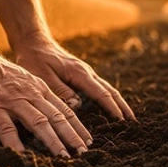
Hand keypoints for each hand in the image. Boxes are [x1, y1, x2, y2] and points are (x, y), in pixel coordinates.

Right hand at [0, 46, 92, 155]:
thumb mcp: (22, 81)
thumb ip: (36, 96)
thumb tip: (49, 115)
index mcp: (38, 89)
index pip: (63, 110)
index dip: (77, 126)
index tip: (88, 141)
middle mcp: (30, 95)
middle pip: (56, 117)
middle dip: (72, 136)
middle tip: (83, 152)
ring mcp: (12, 101)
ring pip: (38, 122)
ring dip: (52, 141)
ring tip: (63, 157)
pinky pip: (6, 127)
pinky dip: (15, 142)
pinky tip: (22, 155)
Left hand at [15, 35, 135, 120]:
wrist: (34, 43)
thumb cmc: (35, 60)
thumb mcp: (43, 76)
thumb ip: (60, 90)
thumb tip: (77, 105)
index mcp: (79, 73)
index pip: (101, 93)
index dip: (112, 108)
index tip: (121, 121)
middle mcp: (87, 73)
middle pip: (110, 91)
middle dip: (122, 107)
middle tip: (133, 123)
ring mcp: (86, 74)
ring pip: (108, 90)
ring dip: (118, 103)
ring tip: (127, 118)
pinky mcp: (82, 76)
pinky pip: (100, 89)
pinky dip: (109, 99)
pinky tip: (111, 108)